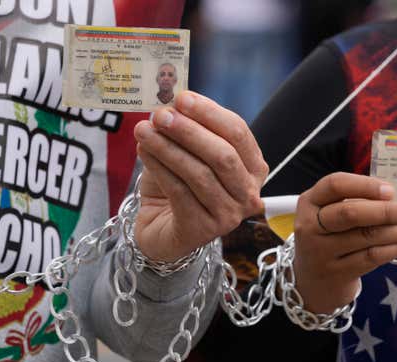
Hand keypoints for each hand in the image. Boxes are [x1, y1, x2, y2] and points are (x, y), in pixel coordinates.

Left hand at [133, 91, 268, 261]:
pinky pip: (180, 192)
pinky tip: (143, 152)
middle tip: (159, 114)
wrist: (162, 227)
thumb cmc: (180, 185)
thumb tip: (172, 103)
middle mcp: (248, 194)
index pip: (238, 133)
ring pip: (200, 174)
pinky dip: (159, 168)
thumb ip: (188, 129)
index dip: (210, 113)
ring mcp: (229, 216)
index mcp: (254, 168)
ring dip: (168, 148)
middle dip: (189, 131)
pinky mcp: (202, 229)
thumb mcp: (189, 152)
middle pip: (223, 155)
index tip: (182, 98)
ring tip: (143, 130)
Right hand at [293, 173, 396, 313]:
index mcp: (309, 202)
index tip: (389, 190)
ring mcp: (321, 252)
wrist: (312, 282)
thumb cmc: (328, 239)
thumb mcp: (329, 216)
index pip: (335, 185)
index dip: (364, 185)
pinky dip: (393, 250)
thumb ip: (356, 202)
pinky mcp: (336, 273)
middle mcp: (310, 226)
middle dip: (383, 211)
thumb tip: (396, 199)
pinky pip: (371, 257)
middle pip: (349, 213)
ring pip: (365, 237)